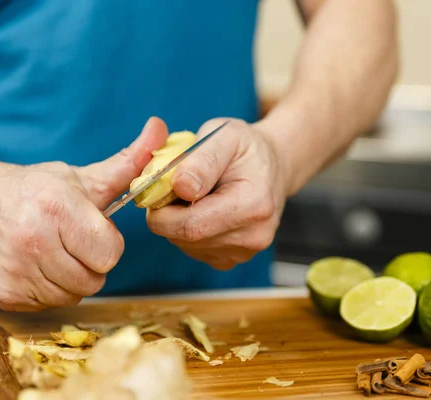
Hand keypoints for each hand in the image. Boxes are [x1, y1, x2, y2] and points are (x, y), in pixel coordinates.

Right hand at [0, 118, 165, 310]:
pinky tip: (37, 265)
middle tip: (75, 242)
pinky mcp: (4, 295)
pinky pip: (47, 305)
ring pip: (73, 296)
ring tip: (56, 252)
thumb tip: (160, 128)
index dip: (108, 243)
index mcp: (57, 208)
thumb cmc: (32, 190)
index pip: (110, 253)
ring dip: (71, 278)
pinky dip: (48, 290)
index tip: (95, 230)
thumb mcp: (80, 177)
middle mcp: (34, 242)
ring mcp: (16, 272)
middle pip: (94, 279)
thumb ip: (128, 162)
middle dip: (92, 262)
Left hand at [146, 118, 288, 269]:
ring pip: (185, 244)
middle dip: (167, 213)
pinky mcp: (231, 258)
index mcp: (254, 205)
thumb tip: (181, 186)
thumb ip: (204, 159)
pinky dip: (187, 231)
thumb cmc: (246, 148)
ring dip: (177, 220)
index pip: (191, 225)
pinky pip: (193, 249)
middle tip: (174, 186)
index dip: (162, 209)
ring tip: (195, 194)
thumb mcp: (226, 135)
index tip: (158, 186)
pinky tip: (202, 209)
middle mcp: (253, 236)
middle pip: (185, 237)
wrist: (272, 166)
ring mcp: (243, 252)